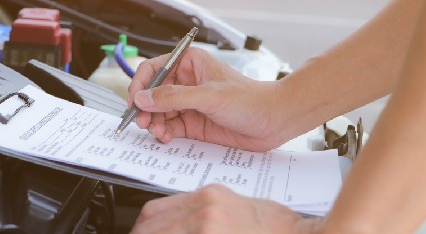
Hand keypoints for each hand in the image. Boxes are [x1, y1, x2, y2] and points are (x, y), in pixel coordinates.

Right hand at [128, 47, 291, 150]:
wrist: (274, 120)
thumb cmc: (251, 99)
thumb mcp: (208, 96)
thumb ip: (173, 97)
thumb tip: (144, 98)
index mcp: (189, 63)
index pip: (153, 69)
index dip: (140, 85)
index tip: (134, 101)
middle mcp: (186, 82)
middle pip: (152, 93)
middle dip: (145, 108)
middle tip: (142, 122)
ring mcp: (188, 103)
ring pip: (158, 112)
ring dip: (153, 123)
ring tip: (157, 132)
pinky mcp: (193, 122)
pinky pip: (169, 127)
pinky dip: (163, 133)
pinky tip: (166, 137)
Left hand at [131, 184, 319, 233]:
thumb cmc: (280, 229)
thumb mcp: (241, 209)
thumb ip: (210, 214)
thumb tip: (190, 225)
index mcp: (209, 197)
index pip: (158, 209)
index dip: (146, 227)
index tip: (145, 233)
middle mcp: (205, 208)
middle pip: (151, 224)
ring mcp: (207, 226)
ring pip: (159, 233)